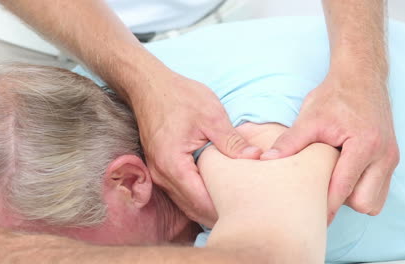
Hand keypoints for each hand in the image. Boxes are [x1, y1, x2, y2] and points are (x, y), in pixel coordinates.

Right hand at [132, 69, 261, 226]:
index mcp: (173, 165)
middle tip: (245, 213)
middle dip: (217, 214)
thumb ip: (232, 141)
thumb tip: (256, 158)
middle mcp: (161, 175)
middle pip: (192, 208)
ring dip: (207, 208)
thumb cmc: (179, 97)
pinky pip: (179, 192)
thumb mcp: (211, 116)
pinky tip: (215, 194)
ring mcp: (158, 173)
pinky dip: (197, 197)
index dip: (224, 209)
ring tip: (233, 208)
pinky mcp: (159, 168)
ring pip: (185, 203)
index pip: (201, 201)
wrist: (148, 85)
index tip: (246, 211)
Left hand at [261, 70, 398, 223]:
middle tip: (320, 190)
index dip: (325, 204)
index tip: (308, 214)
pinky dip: (362, 190)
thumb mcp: (310, 117)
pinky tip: (344, 176)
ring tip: (333, 181)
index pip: (344, 188)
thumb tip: (266, 160)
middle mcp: (384, 155)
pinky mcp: (391, 158)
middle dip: (341, 203)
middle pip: (364, 203)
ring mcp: (391, 158)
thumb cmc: (335, 96)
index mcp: (364, 145)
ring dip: (354, 199)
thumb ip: (290, 142)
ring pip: (375, 201)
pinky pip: (380, 190)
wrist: (361, 77)